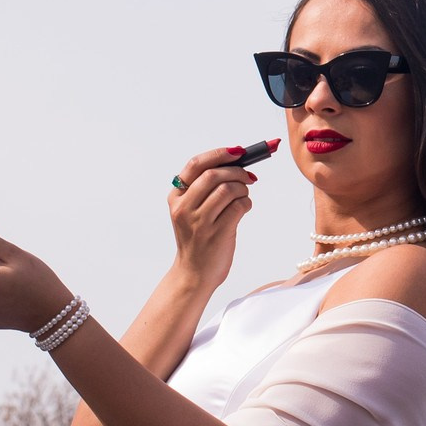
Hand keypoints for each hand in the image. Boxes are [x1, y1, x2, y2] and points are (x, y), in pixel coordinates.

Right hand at [167, 146, 260, 288]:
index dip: (219, 154)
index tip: (239, 151)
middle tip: (249, 176)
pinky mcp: (216, 233)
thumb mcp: (192, 211)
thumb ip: (206, 188)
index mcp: (176, 198)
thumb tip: (238, 162)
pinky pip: (239, 206)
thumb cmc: (199, 239)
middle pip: (214, 174)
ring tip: (243, 196)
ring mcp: (199, 222)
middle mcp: (184, 208)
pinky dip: (247, 203)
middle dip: (237, 171)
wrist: (194, 274)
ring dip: (243, 188)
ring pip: (228, 189)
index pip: (195, 165)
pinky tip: (244, 209)